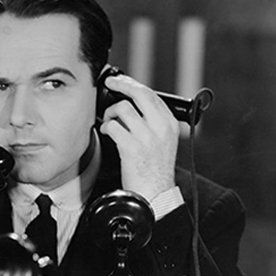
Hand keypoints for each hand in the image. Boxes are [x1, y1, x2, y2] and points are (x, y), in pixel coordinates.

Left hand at [99, 74, 178, 201]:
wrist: (154, 194)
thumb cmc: (154, 170)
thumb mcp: (162, 141)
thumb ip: (152, 122)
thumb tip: (131, 102)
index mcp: (169, 124)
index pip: (151, 95)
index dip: (132, 84)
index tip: (121, 81)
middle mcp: (161, 128)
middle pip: (139, 94)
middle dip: (121, 85)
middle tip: (110, 83)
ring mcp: (147, 138)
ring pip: (123, 109)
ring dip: (110, 113)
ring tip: (109, 121)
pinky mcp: (132, 148)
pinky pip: (113, 127)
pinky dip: (106, 127)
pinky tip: (106, 132)